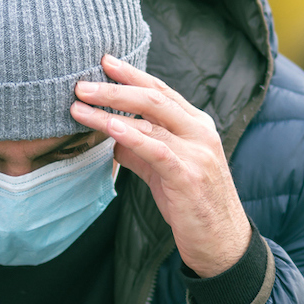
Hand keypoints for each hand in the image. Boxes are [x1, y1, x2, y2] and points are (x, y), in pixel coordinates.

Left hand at [70, 55, 250, 276]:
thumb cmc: (193, 205)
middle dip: (116, 87)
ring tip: (80, 106)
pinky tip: (110, 127)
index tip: (104, 61)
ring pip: (150, 121)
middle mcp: (200, 132)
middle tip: (82, 83)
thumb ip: (141, 151)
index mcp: (197, 125)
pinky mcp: (188, 176)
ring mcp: (197, 152)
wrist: (222, 243)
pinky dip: (132, 136)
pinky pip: (156, 150)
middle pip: (154, 98)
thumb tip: (111, 137)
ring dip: (110, 111)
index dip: (132, 74)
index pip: (161, 91)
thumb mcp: (165, 172)